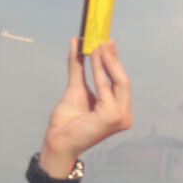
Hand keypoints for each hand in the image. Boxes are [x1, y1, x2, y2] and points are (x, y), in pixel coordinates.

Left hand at [40, 39, 131, 173]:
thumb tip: (77, 44)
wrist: (58, 141)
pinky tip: (94, 56)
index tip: (107, 44)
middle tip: (103, 41)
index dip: (114, 62)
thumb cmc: (67, 122)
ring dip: (107, 61)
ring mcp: (121, 117)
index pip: (120, 83)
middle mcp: (124, 115)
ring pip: (117, 81)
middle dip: (113, 59)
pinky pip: (106, 87)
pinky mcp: (113, 116)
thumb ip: (78, 68)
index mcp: (119, 111)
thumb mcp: (75, 89)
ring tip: (97, 45)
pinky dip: (99, 70)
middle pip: (123, 80)